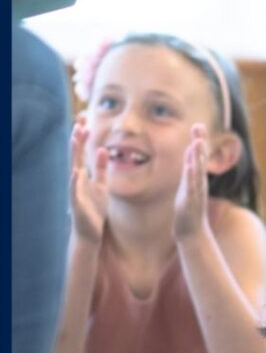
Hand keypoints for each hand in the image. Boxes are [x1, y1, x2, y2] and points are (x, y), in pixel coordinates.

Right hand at [69, 115, 107, 242]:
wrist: (89, 232)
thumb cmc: (95, 208)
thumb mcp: (102, 185)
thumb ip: (102, 169)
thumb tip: (104, 150)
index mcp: (85, 176)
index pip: (83, 152)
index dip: (83, 138)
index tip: (84, 120)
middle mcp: (78, 180)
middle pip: (77, 156)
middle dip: (78, 140)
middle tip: (80, 122)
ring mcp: (77, 191)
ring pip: (74, 168)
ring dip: (75, 154)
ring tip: (76, 138)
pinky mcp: (78, 204)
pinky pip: (76, 191)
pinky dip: (75, 182)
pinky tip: (76, 172)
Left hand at [173, 124, 210, 241]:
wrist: (192, 234)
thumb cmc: (189, 211)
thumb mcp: (188, 189)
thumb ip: (190, 174)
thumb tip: (190, 160)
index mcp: (196, 179)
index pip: (198, 157)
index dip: (199, 141)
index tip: (198, 125)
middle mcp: (199, 183)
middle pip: (200, 160)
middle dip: (200, 143)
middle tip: (199, 127)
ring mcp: (196, 192)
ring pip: (197, 172)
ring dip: (197, 157)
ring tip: (196, 143)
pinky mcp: (191, 202)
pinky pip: (192, 187)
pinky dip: (192, 176)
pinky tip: (190, 166)